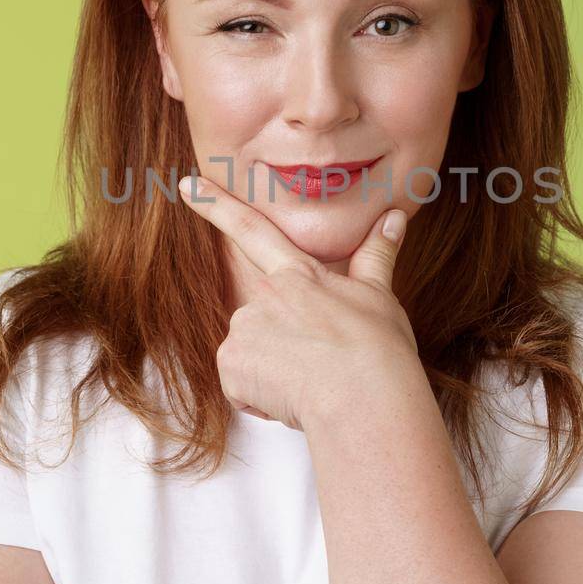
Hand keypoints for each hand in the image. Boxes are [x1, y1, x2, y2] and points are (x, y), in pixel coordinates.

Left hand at [176, 173, 421, 432]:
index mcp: (298, 273)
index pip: (252, 229)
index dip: (217, 205)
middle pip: (259, 315)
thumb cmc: (378, 350)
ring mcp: (244, 327)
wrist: (363, 398)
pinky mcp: (231, 363)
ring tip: (312, 381)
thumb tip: (395, 217)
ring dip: (272, 370)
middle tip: (321, 362)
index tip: (187, 185)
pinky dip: (259, 396)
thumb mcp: (380, 296)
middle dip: (282, 343)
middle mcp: (264, 294)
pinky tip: (291, 398)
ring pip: (250, 351)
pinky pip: (239, 384)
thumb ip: (377, 254)